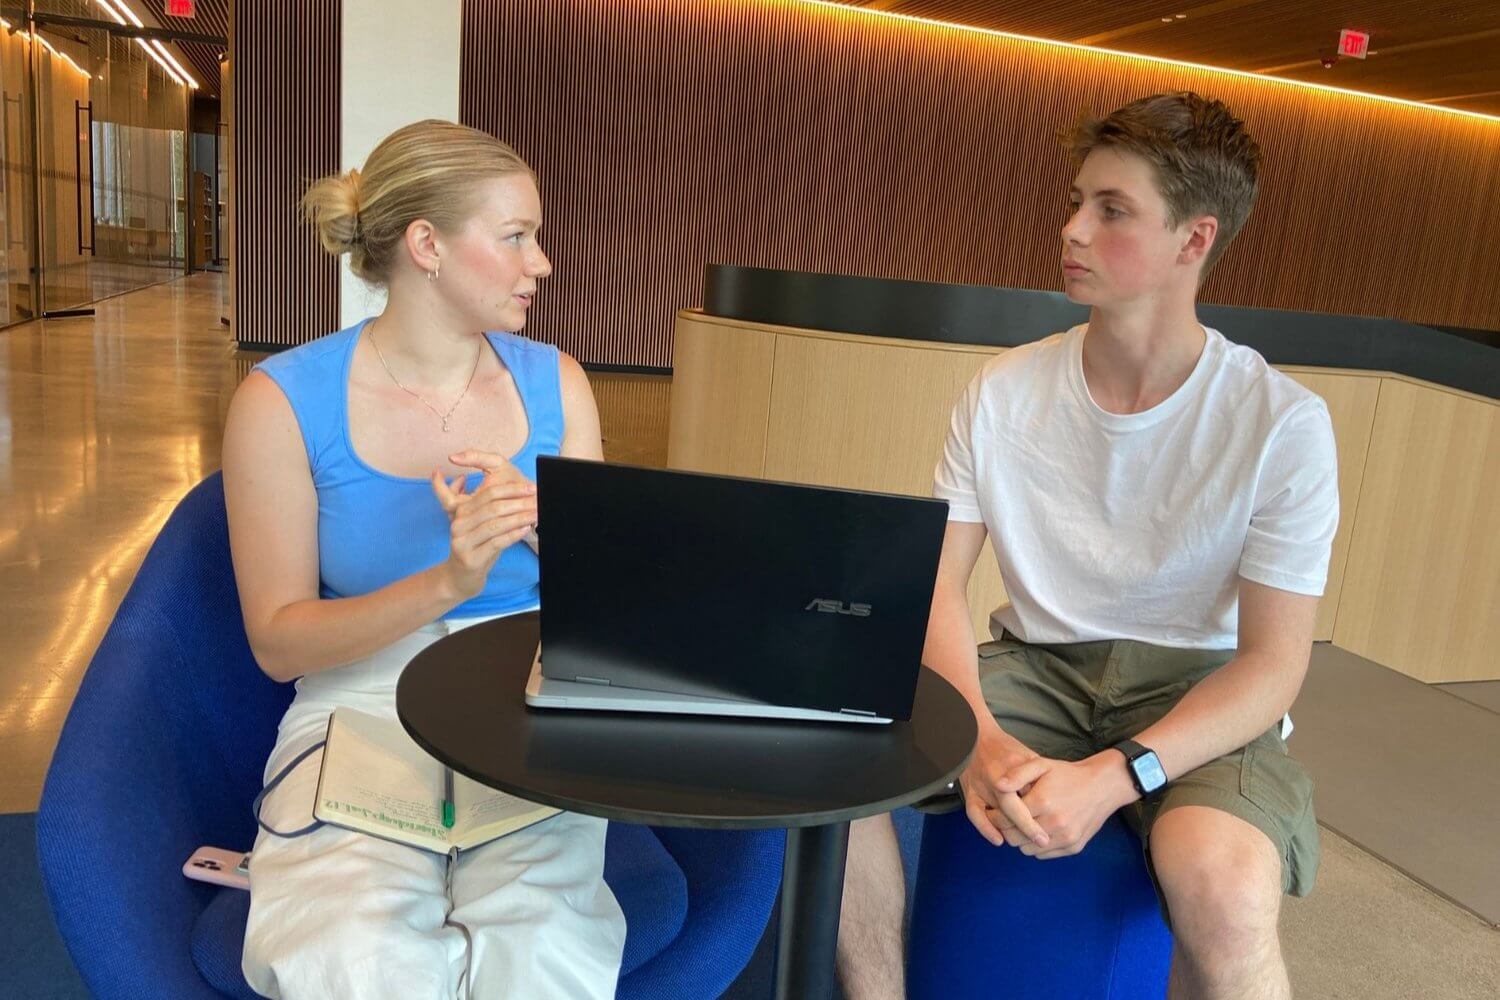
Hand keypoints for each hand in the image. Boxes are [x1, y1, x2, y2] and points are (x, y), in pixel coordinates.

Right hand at [431, 456, 536, 600]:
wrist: (459, 577)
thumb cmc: (478, 548)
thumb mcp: (483, 526)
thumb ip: (497, 511)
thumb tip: (524, 495)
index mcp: (461, 511)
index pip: (489, 494)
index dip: (512, 490)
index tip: (532, 488)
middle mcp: (459, 524)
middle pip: (493, 508)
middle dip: (519, 503)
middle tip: (538, 501)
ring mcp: (462, 542)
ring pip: (495, 525)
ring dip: (520, 518)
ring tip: (536, 513)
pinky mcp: (470, 559)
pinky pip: (496, 543)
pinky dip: (513, 534)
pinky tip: (526, 529)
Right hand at [958, 723, 1050, 849]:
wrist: (976, 735)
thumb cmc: (1005, 747)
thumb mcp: (1028, 755)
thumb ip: (1038, 777)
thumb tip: (1053, 798)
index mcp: (1014, 764)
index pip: (1030, 792)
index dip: (1042, 811)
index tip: (1054, 825)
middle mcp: (996, 775)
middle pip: (1012, 806)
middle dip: (1028, 826)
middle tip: (1043, 841)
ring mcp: (981, 784)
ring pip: (995, 812)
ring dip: (1010, 830)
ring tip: (1024, 843)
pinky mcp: (970, 791)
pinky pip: (974, 813)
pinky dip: (985, 828)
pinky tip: (998, 840)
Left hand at [994, 751, 1137, 858]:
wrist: (1102, 786)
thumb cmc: (1068, 774)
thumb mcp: (1042, 765)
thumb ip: (1017, 774)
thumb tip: (997, 785)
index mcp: (1043, 801)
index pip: (1005, 820)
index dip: (995, 816)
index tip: (994, 811)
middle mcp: (1055, 823)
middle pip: (1013, 838)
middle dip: (1005, 829)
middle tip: (1005, 819)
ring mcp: (1065, 837)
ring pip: (1027, 850)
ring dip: (1021, 839)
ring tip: (1023, 824)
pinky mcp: (1073, 847)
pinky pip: (1044, 855)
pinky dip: (1036, 846)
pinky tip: (1038, 830)